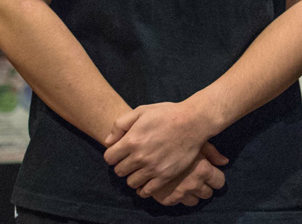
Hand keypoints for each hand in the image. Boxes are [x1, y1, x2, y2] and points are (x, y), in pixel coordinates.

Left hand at [103, 102, 221, 194]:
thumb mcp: (141, 111)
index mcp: (131, 140)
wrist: (193, 122)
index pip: (109, 158)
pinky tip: (146, 181)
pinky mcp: (165, 176)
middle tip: (132, 160)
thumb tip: (108, 141)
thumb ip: (120, 124)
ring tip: (140, 169)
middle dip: (123, 165)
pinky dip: (143, 189)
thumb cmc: (167, 114)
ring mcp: (153, 168)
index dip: (113, 155)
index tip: (121, 152)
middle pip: (119, 171)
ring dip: (133, 176)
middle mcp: (140, 156)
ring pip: (131, 182)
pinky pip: (147, 191)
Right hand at [148, 147, 227, 206]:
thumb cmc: (176, 138)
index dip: (216, 179)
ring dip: (190, 194)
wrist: (147, 145)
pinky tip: (172, 185)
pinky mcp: (164, 198)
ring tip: (185, 183)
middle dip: (204, 187)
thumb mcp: (195, 141)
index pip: (219, 182)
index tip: (212, 175)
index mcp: (204, 169)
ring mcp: (179, 192)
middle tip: (198, 178)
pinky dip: (174, 196)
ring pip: (192, 202)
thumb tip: (225, 161)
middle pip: (207, 194)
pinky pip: (175, 203)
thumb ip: (212, 152)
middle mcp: (193, 184)